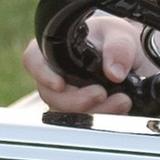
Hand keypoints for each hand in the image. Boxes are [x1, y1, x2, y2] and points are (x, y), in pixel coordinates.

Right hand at [22, 8, 148, 116]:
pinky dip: (104, 118)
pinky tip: (120, 108)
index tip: (60, 84)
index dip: (42, 74)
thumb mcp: (119, 35)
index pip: (33, 61)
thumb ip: (119, 49)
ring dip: (95, 112)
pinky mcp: (79, 113)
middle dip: (78, 100)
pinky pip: (84, 123)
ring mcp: (64, 98)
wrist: (127, 59)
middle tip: (102, 93)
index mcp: (53, 51)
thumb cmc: (112, 41)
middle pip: (51, 95)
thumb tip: (114, 73)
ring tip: (122, 100)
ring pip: (67, 114)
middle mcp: (53, 76)